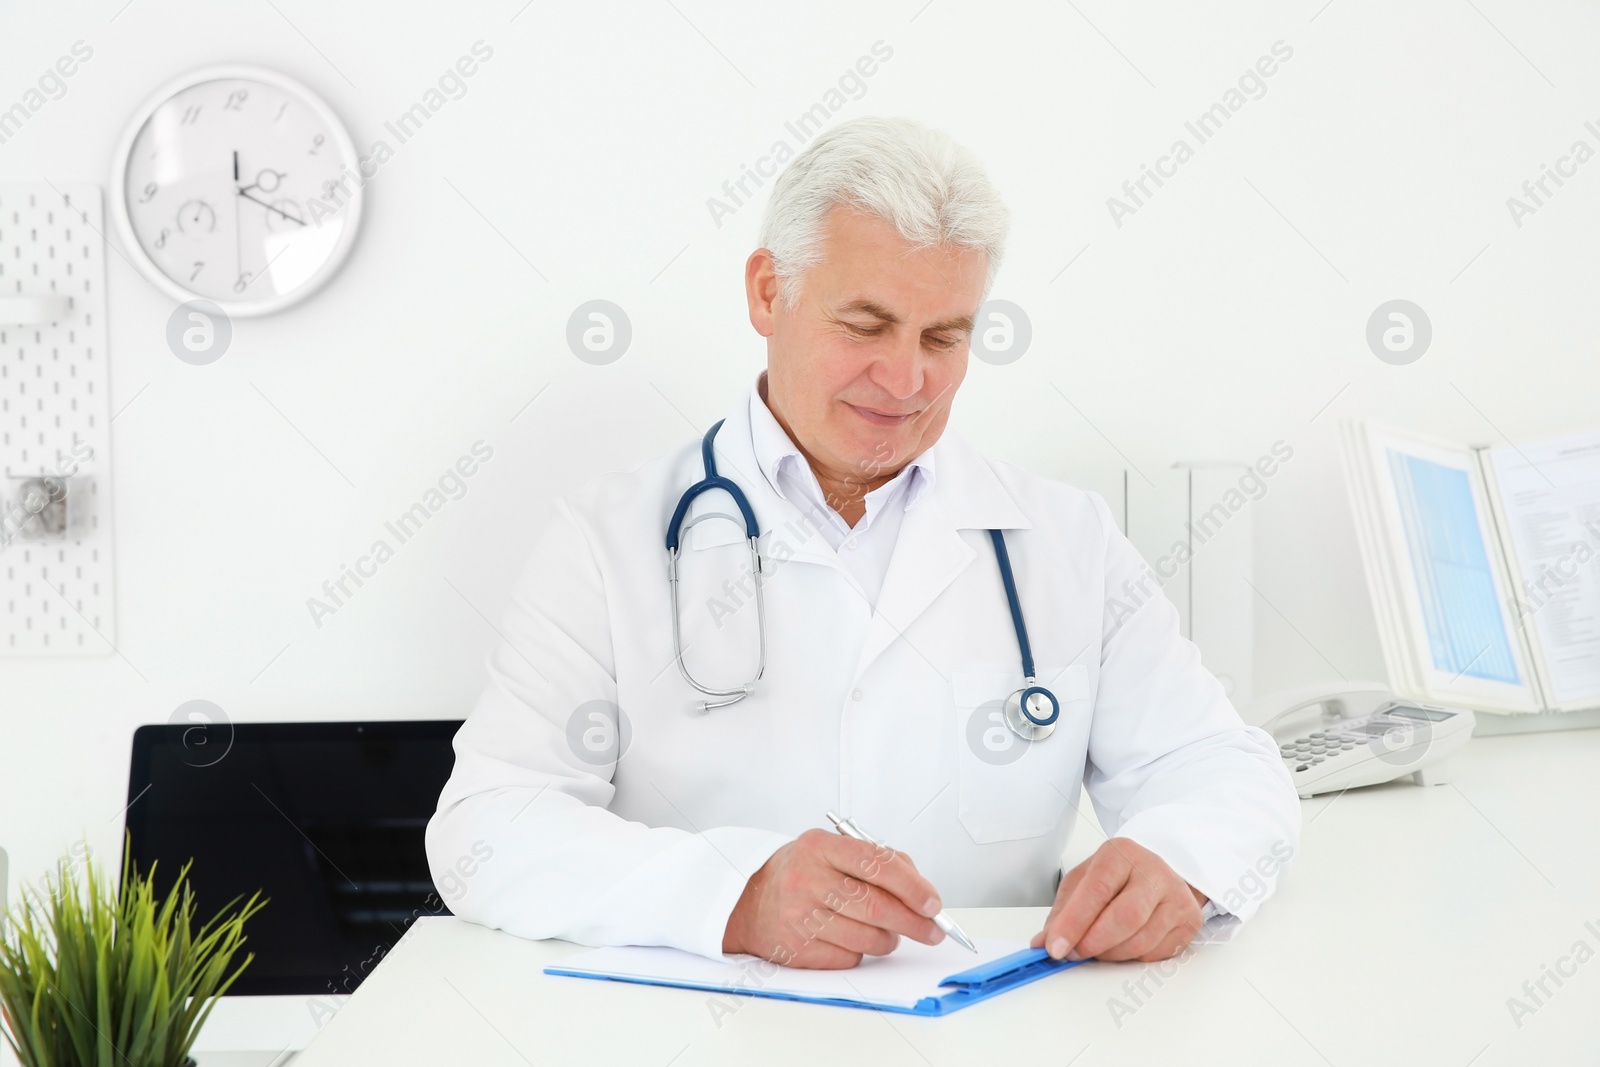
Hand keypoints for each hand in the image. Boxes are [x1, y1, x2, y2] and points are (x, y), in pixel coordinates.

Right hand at [722, 828, 945, 968]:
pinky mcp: (797, 950)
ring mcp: (799, 917)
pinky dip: (862, 952)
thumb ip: (878, 861)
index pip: (877, 864)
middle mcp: (806, 880)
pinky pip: (850, 957)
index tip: (933, 903)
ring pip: (868, 938)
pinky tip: (852, 938)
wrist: (750, 902)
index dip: (912, 886)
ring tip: (888, 932)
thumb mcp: (833, 851)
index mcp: (820, 847)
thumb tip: (921, 890)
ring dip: (889, 939)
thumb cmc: (802, 873)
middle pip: (876, 906)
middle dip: (914, 921)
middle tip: (932, 930)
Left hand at [1030, 837, 1206, 962]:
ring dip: (1111, 954)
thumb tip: (1043, 943)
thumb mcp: (1083, 881)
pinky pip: (1156, 953)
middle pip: (1125, 918)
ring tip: (1098, 948)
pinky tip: (1124, 944)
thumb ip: (1062, 912)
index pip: (1097, 890)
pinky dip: (1133, 957)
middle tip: (1074, 953)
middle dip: (1094, 943)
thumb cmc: (1117, 876)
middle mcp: (1153, 871)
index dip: (1074, 923)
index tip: (1056, 947)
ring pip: (1141, 941)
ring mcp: (1176, 896)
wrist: (1158, 871)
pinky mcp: (1189, 920)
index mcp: (1121, 853)